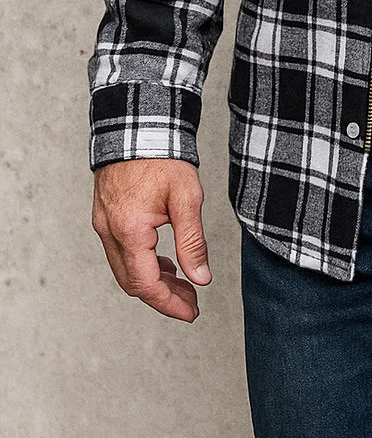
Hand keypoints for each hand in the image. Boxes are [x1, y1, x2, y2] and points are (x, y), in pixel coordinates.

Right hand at [92, 158, 211, 321]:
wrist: (139, 125)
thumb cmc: (163, 157)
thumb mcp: (186, 199)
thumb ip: (192, 242)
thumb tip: (201, 278)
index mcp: (129, 230)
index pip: (146, 284)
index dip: (169, 304)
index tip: (191, 312)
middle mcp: (109, 231)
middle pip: (132, 282)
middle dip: (162, 296)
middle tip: (191, 302)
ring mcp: (104, 224)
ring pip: (125, 269)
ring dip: (152, 281)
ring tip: (183, 284)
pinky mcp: (105, 215)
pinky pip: (120, 252)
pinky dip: (142, 263)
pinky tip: (164, 262)